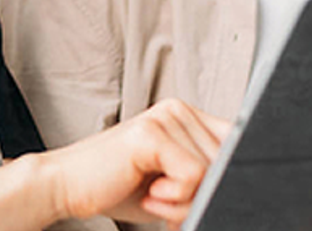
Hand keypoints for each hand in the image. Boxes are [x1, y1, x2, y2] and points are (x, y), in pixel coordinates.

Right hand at [46, 98, 229, 228]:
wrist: (68, 186)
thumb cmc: (116, 186)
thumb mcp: (173, 185)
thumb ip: (205, 181)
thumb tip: (243, 192)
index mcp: (186, 117)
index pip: (237, 144)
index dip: (226, 179)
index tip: (198, 200)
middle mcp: (178, 109)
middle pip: (228, 160)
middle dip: (204, 195)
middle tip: (167, 203)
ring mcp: (165, 117)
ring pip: (212, 171)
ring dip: (187, 200)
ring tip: (155, 196)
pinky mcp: (152, 133)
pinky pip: (194, 175)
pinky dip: (176, 198)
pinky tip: (150, 192)